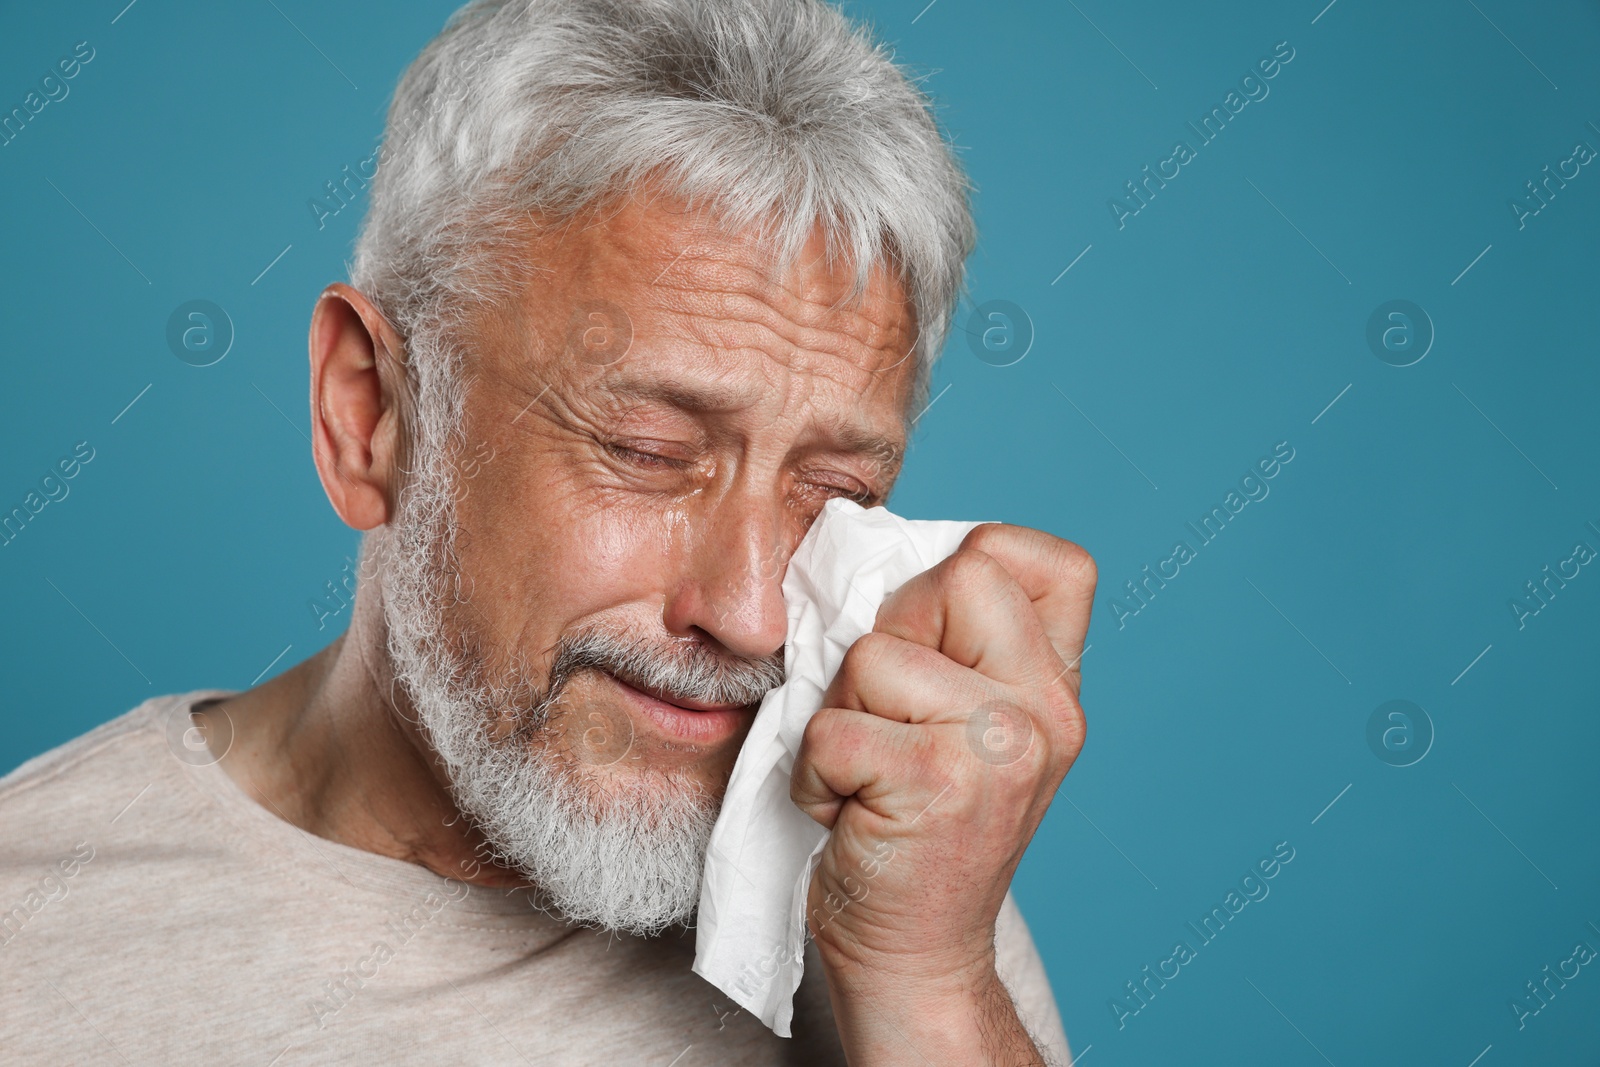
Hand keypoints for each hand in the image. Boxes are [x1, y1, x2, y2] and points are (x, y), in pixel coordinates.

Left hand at [791, 523, 1094, 1063]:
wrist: (914, 956)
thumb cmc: (912, 830)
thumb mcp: (966, 727)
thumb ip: (958, 644)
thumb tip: (871, 553)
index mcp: (1056, 688)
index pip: (1049, 559)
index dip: (971, 573)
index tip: (938, 646)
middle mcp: (1047, 711)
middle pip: (958, 574)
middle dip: (891, 637)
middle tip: (891, 719)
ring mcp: (1002, 746)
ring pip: (876, 652)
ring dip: (842, 714)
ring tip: (868, 774)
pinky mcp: (939, 783)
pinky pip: (833, 724)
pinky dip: (815, 771)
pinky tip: (847, 811)